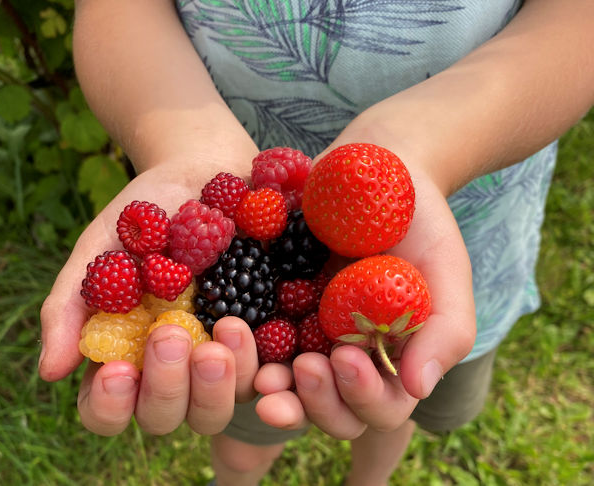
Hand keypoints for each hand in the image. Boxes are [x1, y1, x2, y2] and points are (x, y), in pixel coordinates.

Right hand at [39, 160, 258, 435]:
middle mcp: (172, 367)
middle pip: (166, 417)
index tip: (118, 369)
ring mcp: (218, 357)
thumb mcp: (102, 247)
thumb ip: (72, 303)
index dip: (110, 405)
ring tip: (225, 328)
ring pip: (216, 410)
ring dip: (216, 385)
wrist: (207, 172)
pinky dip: (259, 365)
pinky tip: (245, 327)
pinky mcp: (263, 340)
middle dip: (168, 388)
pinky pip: (265, 376)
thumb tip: (50, 372)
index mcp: (126, 353)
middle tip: (171, 334)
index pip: (108, 409)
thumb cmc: (146, 211)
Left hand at [253, 151, 475, 439]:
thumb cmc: (419, 223)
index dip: (364, 397)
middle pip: (331, 412)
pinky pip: (254, 345)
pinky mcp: (272, 309)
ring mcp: (305, 336)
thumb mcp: (445, 270)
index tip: (347, 355)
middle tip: (306, 368)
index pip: (380, 408)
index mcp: (390, 360)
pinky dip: (244, 352)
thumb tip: (418, 388)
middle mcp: (345, 357)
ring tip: (263, 377)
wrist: (376, 173)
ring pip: (287, 391)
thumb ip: (444, 331)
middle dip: (318, 403)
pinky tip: (236, 335)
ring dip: (275, 392)